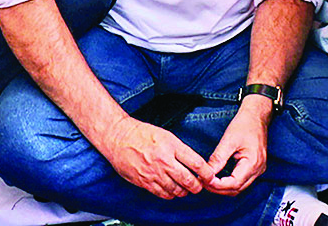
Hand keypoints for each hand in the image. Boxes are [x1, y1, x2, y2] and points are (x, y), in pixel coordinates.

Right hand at [98, 114, 215, 198]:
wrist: (118, 137)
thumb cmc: (141, 133)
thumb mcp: (165, 135)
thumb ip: (180, 150)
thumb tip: (194, 164)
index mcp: (172, 146)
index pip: (196, 163)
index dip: (206, 173)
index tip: (209, 176)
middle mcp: (164, 161)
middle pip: (188, 180)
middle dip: (197, 186)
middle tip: (199, 186)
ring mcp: (154, 173)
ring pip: (176, 190)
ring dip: (184, 191)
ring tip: (185, 188)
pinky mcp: (144, 182)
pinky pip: (162, 194)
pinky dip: (170, 194)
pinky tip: (171, 190)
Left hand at [204, 97, 269, 194]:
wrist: (257, 115)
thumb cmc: (245, 124)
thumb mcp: (228, 140)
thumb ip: (218, 158)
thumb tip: (207, 173)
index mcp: (253, 163)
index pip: (234, 183)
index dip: (218, 185)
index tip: (204, 180)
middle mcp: (258, 169)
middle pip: (237, 189)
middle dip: (219, 189)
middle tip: (203, 182)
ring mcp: (258, 169)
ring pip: (239, 187)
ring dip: (224, 187)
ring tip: (209, 181)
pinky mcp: (255, 167)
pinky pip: (242, 181)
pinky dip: (230, 182)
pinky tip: (219, 177)